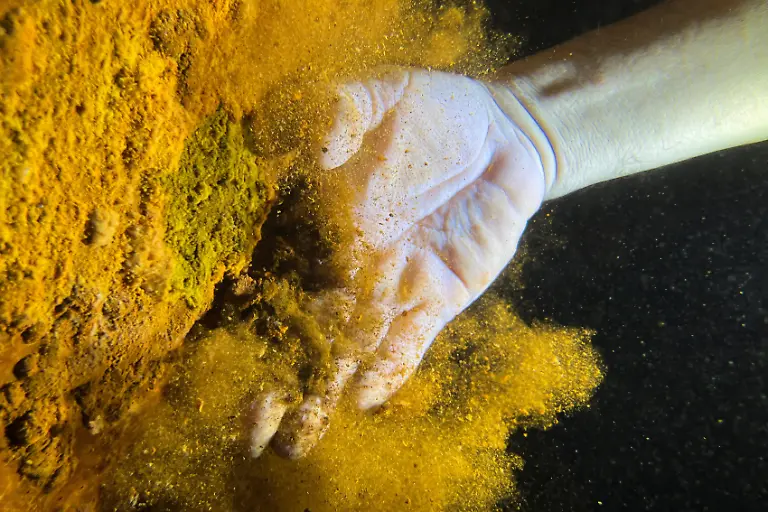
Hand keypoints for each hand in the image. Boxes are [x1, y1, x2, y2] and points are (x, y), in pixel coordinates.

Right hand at [249, 67, 546, 457]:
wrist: (504, 137)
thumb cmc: (436, 108)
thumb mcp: (383, 90)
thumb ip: (340, 110)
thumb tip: (312, 152)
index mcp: (318, 214)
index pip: (269, 268)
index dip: (239, 311)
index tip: (210, 352)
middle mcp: (346, 259)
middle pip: (301, 325)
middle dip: (274, 375)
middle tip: (244, 426)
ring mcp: (391, 284)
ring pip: (349, 346)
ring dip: (322, 392)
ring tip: (293, 439)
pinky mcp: (437, 299)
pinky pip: (409, 343)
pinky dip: (388, 371)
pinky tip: (363, 400)